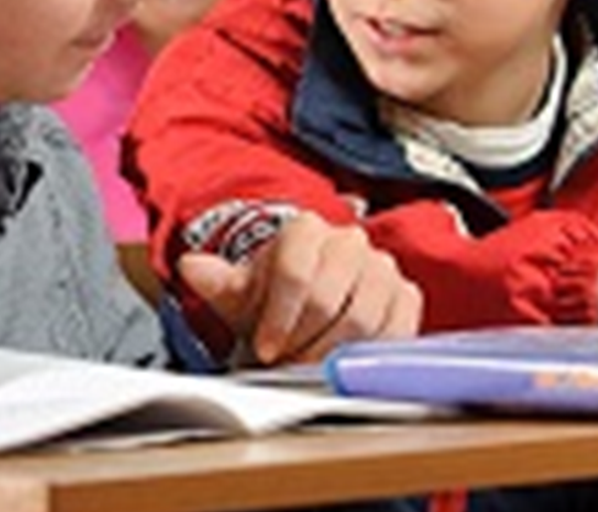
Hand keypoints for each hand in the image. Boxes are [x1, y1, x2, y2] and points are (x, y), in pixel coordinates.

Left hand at [177, 213, 422, 365]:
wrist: (305, 311)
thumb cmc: (271, 302)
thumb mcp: (238, 294)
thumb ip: (217, 281)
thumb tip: (192, 267)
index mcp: (305, 229)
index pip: (294, 272)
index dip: (277, 317)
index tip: (265, 349)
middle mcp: (349, 241)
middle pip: (328, 299)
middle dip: (302, 342)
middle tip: (286, 366)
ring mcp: (382, 267)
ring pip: (363, 319)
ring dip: (331, 354)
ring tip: (309, 368)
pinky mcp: (405, 296)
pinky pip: (394, 329)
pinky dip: (367, 354)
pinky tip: (344, 365)